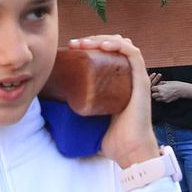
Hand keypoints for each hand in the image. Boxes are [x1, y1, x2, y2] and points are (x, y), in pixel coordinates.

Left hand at [71, 35, 157, 169]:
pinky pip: (134, 55)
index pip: (108, 52)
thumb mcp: (90, 118)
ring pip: (123, 45)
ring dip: (102, 39)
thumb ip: (77, 114)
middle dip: (92, 40)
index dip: (90, 45)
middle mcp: (128, 76)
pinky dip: (119, 45)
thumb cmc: (111, 139)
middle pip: (113, 45)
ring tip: (84, 44)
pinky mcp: (141, 81)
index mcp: (117, 81)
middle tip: (74, 45)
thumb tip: (50, 115)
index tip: (71, 48)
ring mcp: (136, 77)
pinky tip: (103, 45)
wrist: (129, 151)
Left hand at [150, 79, 189, 103]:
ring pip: (156, 99)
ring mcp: (164, 99)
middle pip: (153, 95)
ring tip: (160, 93)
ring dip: (157, 96)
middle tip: (156, 91)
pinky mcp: (166, 101)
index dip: (154, 88)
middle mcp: (161, 94)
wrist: (182, 90)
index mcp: (160, 88)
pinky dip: (161, 98)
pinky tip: (165, 95)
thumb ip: (160, 84)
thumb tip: (157, 84)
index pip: (152, 89)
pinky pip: (161, 100)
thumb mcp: (167, 82)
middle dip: (154, 93)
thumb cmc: (175, 84)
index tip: (156, 87)